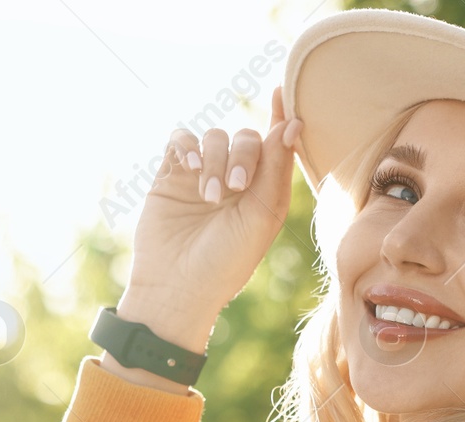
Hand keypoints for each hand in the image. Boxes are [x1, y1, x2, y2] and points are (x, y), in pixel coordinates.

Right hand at [121, 86, 303, 341]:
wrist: (178, 286)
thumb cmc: (227, 261)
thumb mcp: (260, 216)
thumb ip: (276, 170)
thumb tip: (292, 124)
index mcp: (264, 192)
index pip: (276, 146)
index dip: (280, 119)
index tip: (283, 93)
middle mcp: (235, 181)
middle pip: (245, 138)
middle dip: (243, 156)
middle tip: (235, 188)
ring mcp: (202, 177)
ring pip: (214, 138)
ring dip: (215, 162)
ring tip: (210, 197)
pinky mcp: (172, 176)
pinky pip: (182, 141)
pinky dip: (188, 147)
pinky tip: (191, 169)